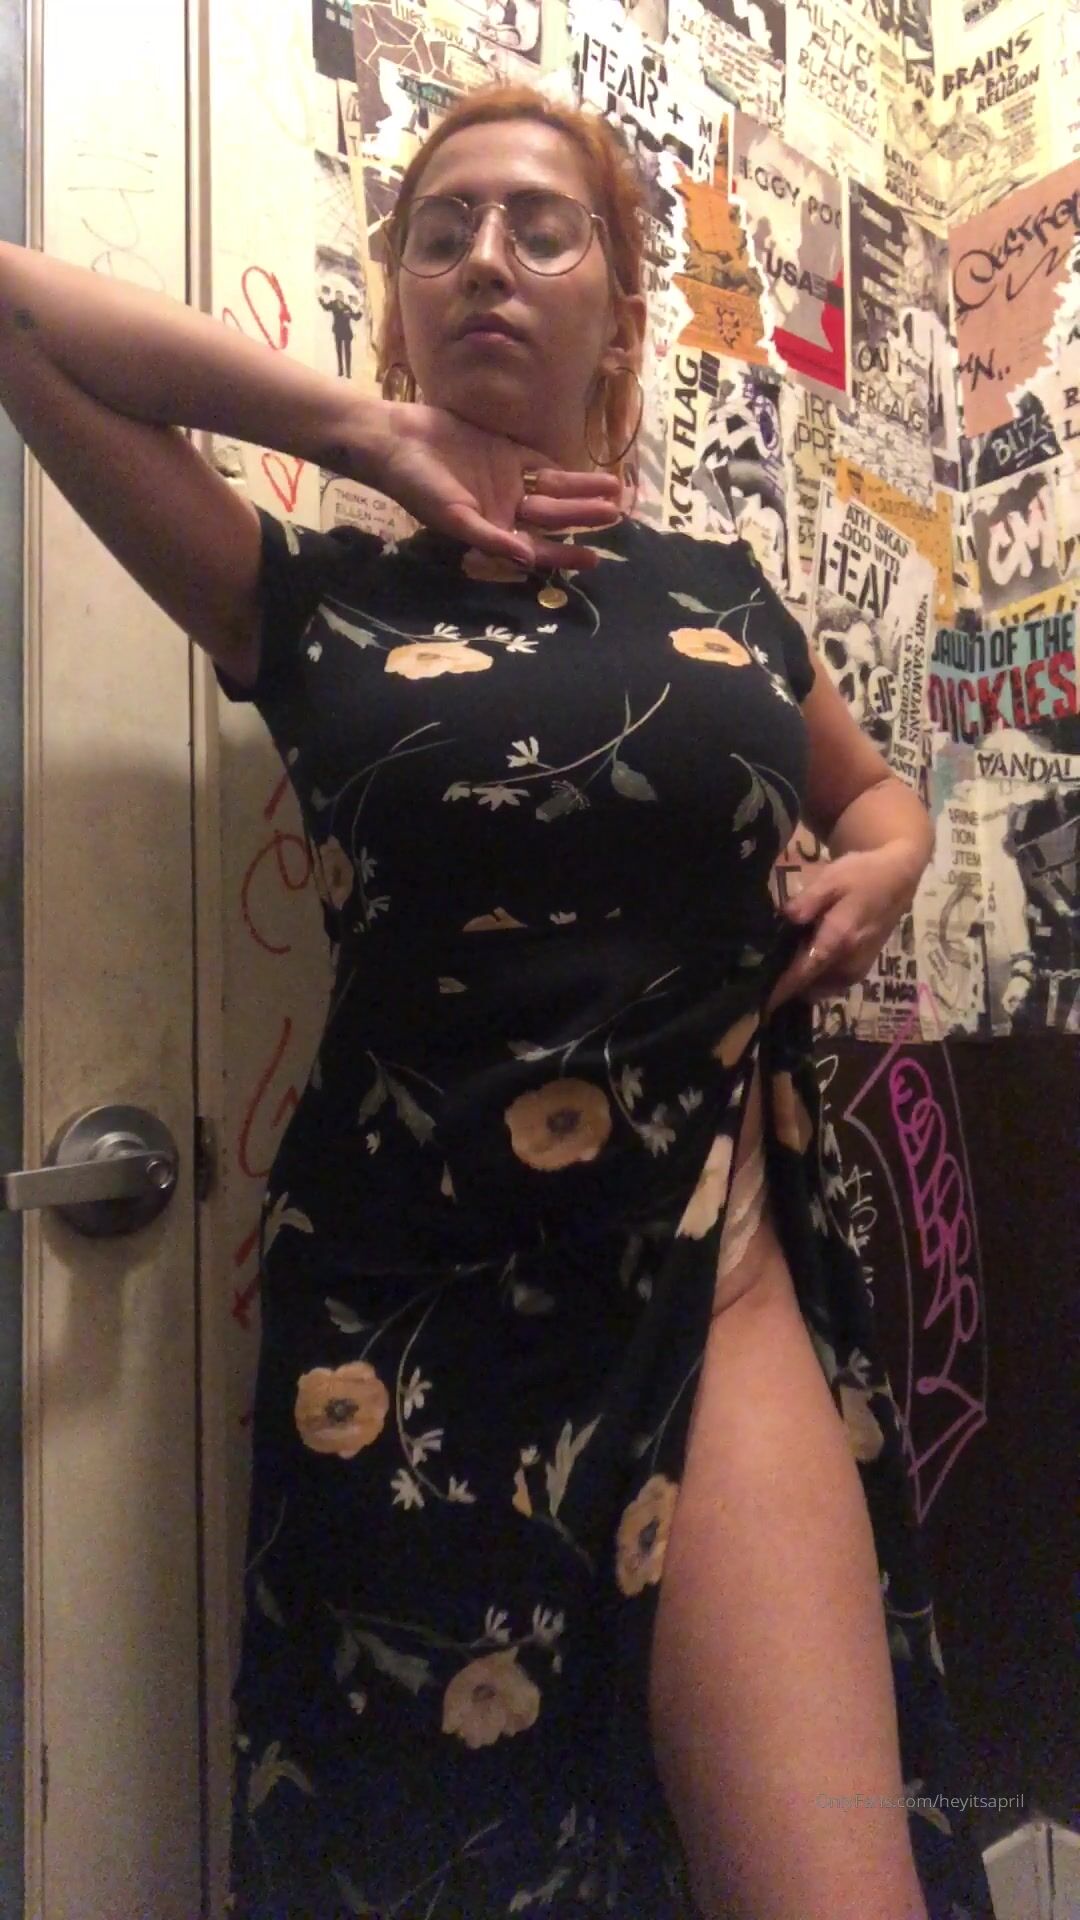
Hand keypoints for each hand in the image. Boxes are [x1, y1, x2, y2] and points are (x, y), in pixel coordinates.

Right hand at [360, 400, 623, 570]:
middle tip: (617, 514)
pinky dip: (566, 469)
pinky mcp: (505, 454)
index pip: (537, 548)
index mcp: (492, 531)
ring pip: (554, 490)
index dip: (565, 554)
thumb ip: (490, 538)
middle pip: (553, 517)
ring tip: (616, 490)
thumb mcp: (452, 516)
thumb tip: (526, 560)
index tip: (594, 558)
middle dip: (584, 517)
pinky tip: (592, 471)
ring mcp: (507, 482)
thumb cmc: (417, 484)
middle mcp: (504, 510)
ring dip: (582, 492)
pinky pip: (542, 464)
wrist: (397, 440)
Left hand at [767, 842, 924, 1012]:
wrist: (897, 880)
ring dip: (801, 982)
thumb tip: (784, 919)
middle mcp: (848, 963)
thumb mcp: (830, 879)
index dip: (780, 989)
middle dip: (785, 984)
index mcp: (838, 940)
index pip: (803, 973)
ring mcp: (856, 970)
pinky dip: (815, 979)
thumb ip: (805, 902)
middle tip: (765, 967)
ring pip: (817, 989)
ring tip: (784, 959)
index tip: (759, 1001)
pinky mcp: (860, 972)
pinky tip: (805, 957)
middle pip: (807, 986)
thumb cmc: (861, 876)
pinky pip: (829, 985)